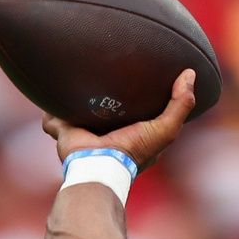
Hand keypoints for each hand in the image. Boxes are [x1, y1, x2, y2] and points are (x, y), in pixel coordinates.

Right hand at [43, 68, 196, 166]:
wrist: (99, 165)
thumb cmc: (134, 150)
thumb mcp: (166, 128)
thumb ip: (181, 103)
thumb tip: (190, 73)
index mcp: (131, 134)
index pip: (137, 112)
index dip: (140, 97)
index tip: (142, 79)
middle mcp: (107, 133)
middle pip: (104, 109)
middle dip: (103, 96)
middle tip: (103, 74)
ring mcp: (84, 133)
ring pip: (76, 112)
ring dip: (74, 101)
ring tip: (73, 79)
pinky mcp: (63, 131)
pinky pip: (53, 118)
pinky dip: (50, 112)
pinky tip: (48, 94)